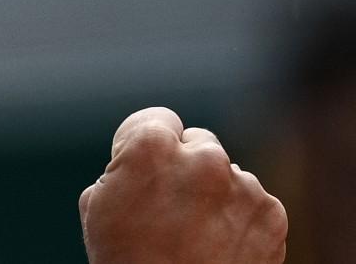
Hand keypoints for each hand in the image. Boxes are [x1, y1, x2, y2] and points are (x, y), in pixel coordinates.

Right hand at [79, 107, 286, 262]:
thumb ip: (124, 165)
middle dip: (185, 165)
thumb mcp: (96, 202)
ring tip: (194, 232)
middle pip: (197, 142)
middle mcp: (203, 157)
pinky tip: (218, 243)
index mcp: (151, 147)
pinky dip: (238, 218)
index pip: (157, 118)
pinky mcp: (271, 214)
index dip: (145, 146)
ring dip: (214, 193)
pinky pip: (252, 201)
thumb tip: (142, 158)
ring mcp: (243, 185)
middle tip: (170, 205)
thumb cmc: (125, 259)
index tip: (143, 168)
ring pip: (227, 174)